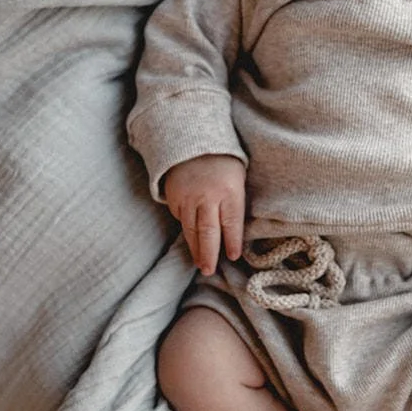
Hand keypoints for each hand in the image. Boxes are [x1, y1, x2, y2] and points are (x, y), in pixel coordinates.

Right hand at [162, 155, 245, 275]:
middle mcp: (207, 196)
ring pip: (191, 230)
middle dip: (209, 254)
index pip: (231, 224)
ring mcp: (188, 197)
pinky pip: (180, 218)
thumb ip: (235, 204)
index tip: (233, 257)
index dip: (232, 242)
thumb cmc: (223, 162)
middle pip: (208, 232)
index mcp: (229, 191)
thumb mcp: (238, 178)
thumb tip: (234, 234)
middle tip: (209, 271)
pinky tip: (191, 239)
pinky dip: (186, 229)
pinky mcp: (174, 197)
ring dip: (195, 249)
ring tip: (200, 263)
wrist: (193, 140)